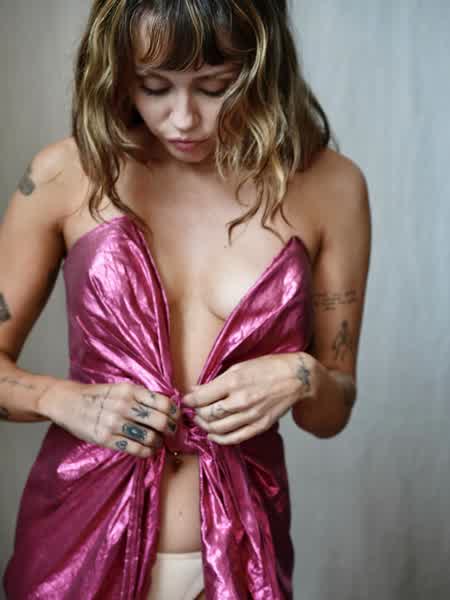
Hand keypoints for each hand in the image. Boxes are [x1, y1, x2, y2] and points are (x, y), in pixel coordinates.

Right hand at [41, 380, 180, 458]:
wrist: (68, 402)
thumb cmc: (98, 395)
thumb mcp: (120, 388)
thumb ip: (141, 396)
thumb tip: (167, 406)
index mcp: (130, 390)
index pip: (163, 402)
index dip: (175, 413)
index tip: (176, 418)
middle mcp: (124, 405)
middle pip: (160, 421)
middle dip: (171, 429)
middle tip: (172, 433)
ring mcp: (115, 422)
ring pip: (149, 437)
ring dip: (159, 442)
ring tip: (159, 443)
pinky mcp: (106, 438)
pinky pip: (135, 449)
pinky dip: (147, 452)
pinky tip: (149, 450)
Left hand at [183, 352, 314, 444]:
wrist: (295, 378)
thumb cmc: (267, 367)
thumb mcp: (240, 366)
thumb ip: (217, 380)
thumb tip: (196, 389)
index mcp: (234, 381)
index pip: (202, 397)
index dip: (189, 400)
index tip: (185, 399)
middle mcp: (241, 400)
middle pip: (207, 414)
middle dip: (195, 413)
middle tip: (192, 409)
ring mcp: (251, 415)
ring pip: (217, 428)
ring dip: (204, 426)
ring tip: (201, 420)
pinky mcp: (259, 426)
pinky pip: (234, 438)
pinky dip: (219, 439)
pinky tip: (212, 435)